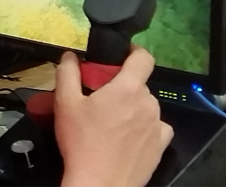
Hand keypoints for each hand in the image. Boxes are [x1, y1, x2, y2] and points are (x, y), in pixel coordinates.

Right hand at [54, 47, 172, 186]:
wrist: (100, 183)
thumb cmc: (82, 142)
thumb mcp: (64, 103)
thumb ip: (67, 73)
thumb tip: (70, 57)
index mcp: (127, 88)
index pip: (143, 58)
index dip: (133, 52)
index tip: (120, 56)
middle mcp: (148, 103)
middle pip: (138, 84)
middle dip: (121, 87)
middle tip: (100, 99)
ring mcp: (158, 125)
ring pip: (146, 105)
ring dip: (131, 107)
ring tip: (110, 122)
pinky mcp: (161, 145)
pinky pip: (155, 126)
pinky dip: (143, 126)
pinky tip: (127, 136)